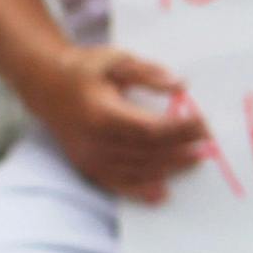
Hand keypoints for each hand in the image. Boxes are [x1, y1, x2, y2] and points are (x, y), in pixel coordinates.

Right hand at [36, 44, 212, 203]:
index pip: (150, 129)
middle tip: (207, 144)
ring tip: (194, 160)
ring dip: (168, 167)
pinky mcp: (87, 167)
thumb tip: (181, 85)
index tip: (202, 124)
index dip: (179, 130)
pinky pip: (117, 183)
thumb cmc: (84, 70)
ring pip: (136, 170)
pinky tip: (162, 193)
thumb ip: (148, 74)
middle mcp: (94, 141)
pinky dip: (141, 190)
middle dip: (180, 148)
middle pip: (147, 152)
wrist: (46, 87)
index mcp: (102, 113)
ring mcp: (89, 158)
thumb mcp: (116, 60)